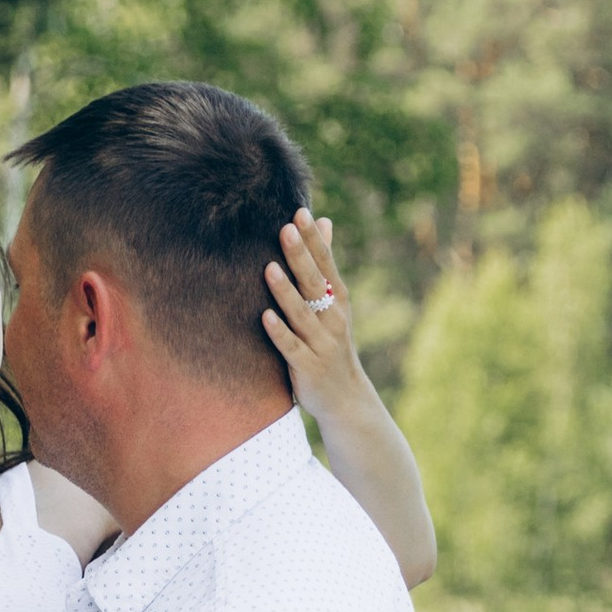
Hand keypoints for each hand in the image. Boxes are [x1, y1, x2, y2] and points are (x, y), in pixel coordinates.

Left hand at [262, 211, 376, 424]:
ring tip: (269, 269)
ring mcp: (321, 344)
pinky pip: (292, 348)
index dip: (314, 240)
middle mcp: (333, 320)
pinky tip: (265, 317)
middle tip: (286, 229)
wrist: (346, 399)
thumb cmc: (332, 343)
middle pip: (315, 284)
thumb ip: (325, 264)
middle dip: (301, 257)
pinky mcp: (308, 368)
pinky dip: (279, 333)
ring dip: (285, 292)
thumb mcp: (334, 303)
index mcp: (338, 300)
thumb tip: (323, 221)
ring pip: (302, 314)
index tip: (301, 212)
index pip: (326, 264)